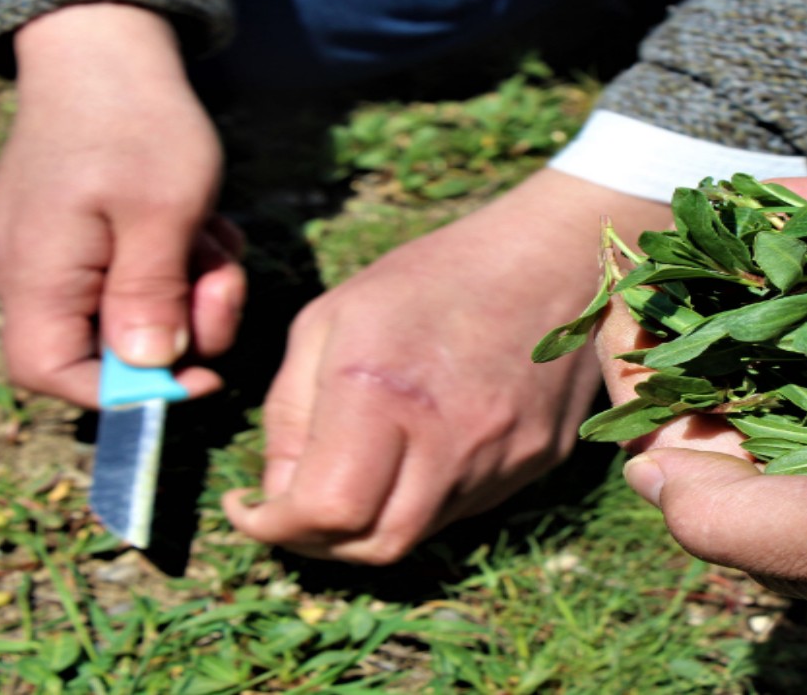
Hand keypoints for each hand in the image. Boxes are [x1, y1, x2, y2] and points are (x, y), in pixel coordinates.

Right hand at [0, 4, 245, 404]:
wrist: (108, 47)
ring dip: (190, 290)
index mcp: (35, 272)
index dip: (123, 394)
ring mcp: (48, 253)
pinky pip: (131, 276)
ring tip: (214, 238)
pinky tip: (204, 225)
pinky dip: (178, 263)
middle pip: (102, 348)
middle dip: (180, 327)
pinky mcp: (76, 237)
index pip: (50, 374)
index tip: (197, 378)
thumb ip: (152, 295)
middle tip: (222, 281)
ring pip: (130, 311)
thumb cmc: (137, 121)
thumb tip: (148, 368)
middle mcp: (25, 271)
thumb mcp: (164, 212)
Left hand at [222, 169, 674, 562]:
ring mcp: (500, 460)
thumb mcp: (331, 319)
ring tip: (353, 476)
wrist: (557, 259)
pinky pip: (462, 508)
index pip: (323, 512)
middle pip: (372, 546)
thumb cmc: (435, 277)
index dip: (273, 526)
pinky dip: (422, 498)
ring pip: (418, 534)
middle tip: (294, 510)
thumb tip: (280, 493)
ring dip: (371, 523)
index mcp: (382, 393)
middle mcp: (447, 440)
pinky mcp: (535, 466)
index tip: (249, 508)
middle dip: (319, 542)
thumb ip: (291, 412)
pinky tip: (415, 452)